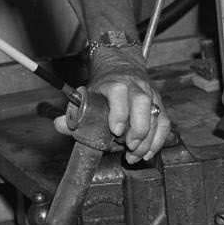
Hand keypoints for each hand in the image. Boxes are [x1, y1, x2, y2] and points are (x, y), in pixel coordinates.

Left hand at [53, 45, 173, 162]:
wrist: (122, 69)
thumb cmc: (104, 88)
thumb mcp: (87, 95)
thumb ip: (74, 113)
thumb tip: (59, 125)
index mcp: (115, 82)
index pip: (118, 92)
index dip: (119, 111)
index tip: (115, 130)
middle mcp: (135, 87)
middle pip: (142, 103)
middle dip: (138, 128)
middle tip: (129, 146)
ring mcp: (150, 95)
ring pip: (157, 115)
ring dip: (148, 139)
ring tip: (135, 155)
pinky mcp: (159, 106)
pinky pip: (164, 123)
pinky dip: (158, 140)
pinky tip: (147, 152)